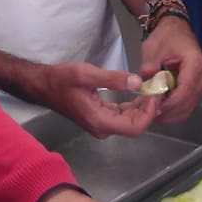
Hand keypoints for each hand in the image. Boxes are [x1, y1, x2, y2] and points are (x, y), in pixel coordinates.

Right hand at [35, 59, 159, 139]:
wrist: (43, 84)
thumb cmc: (61, 79)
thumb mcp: (86, 74)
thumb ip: (113, 79)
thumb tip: (138, 83)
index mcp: (100, 121)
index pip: (135, 127)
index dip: (149, 113)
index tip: (155, 94)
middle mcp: (103, 128)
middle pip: (135, 126)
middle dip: (150, 109)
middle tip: (157, 88)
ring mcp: (102, 124)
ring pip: (131, 121)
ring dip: (143, 107)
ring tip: (152, 88)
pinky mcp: (101, 117)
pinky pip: (123, 115)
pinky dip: (134, 105)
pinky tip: (140, 92)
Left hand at [138, 14, 201, 124]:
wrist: (177, 30)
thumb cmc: (167, 37)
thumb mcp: (153, 47)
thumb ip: (150, 66)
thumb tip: (146, 86)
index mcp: (195, 64)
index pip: (185, 91)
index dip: (169, 104)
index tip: (153, 108)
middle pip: (188, 103)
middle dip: (168, 112)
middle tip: (148, 114)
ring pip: (188, 108)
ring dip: (170, 114)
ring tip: (151, 112)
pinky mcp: (198, 88)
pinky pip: (187, 105)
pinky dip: (174, 110)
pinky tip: (159, 109)